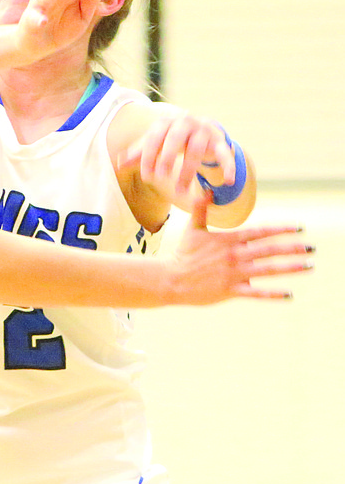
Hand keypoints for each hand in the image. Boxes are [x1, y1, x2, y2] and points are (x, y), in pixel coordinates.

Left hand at [123, 111, 234, 196]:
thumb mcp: (154, 143)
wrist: (199, 129)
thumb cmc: (170, 139)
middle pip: (176, 140)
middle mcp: (185, 122)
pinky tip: (228, 181)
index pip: (154, 138)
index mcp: (166, 122)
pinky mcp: (221, 140)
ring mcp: (204, 130)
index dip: (148, 157)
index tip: (146, 177)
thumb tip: (119, 162)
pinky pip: (225, 153)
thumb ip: (139, 152)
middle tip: (162, 179)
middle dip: (167, 160)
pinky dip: (228, 166)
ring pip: (197, 149)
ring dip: (189, 171)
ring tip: (181, 190)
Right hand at [168, 194, 312, 302]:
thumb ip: (201, 208)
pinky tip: (289, 294)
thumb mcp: (192, 229)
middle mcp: (235, 256)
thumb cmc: (183, 253)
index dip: (281, 229)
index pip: (260, 232)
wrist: (172, 278)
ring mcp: (234, 274)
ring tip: (309, 265)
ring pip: (268, 270)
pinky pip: (257, 293)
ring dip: (290, 267)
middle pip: (269, 250)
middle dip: (293, 248)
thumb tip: (206, 189)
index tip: (299, 228)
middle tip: (311, 247)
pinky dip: (274, 294)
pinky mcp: (231, 290)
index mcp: (229, 240)